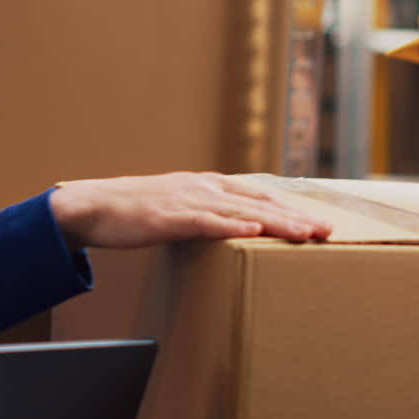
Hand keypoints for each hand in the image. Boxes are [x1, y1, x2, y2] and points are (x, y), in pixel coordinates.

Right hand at [49, 172, 333, 250]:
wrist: (91, 207)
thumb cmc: (132, 212)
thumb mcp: (175, 207)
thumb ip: (202, 214)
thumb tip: (227, 229)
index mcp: (206, 185)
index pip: (258, 195)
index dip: (289, 208)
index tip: (317, 221)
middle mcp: (202, 187)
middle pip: (260, 201)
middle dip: (295, 216)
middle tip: (327, 230)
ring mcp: (187, 200)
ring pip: (242, 211)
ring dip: (276, 222)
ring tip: (306, 233)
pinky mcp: (170, 216)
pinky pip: (207, 221)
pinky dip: (232, 225)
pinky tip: (254, 230)